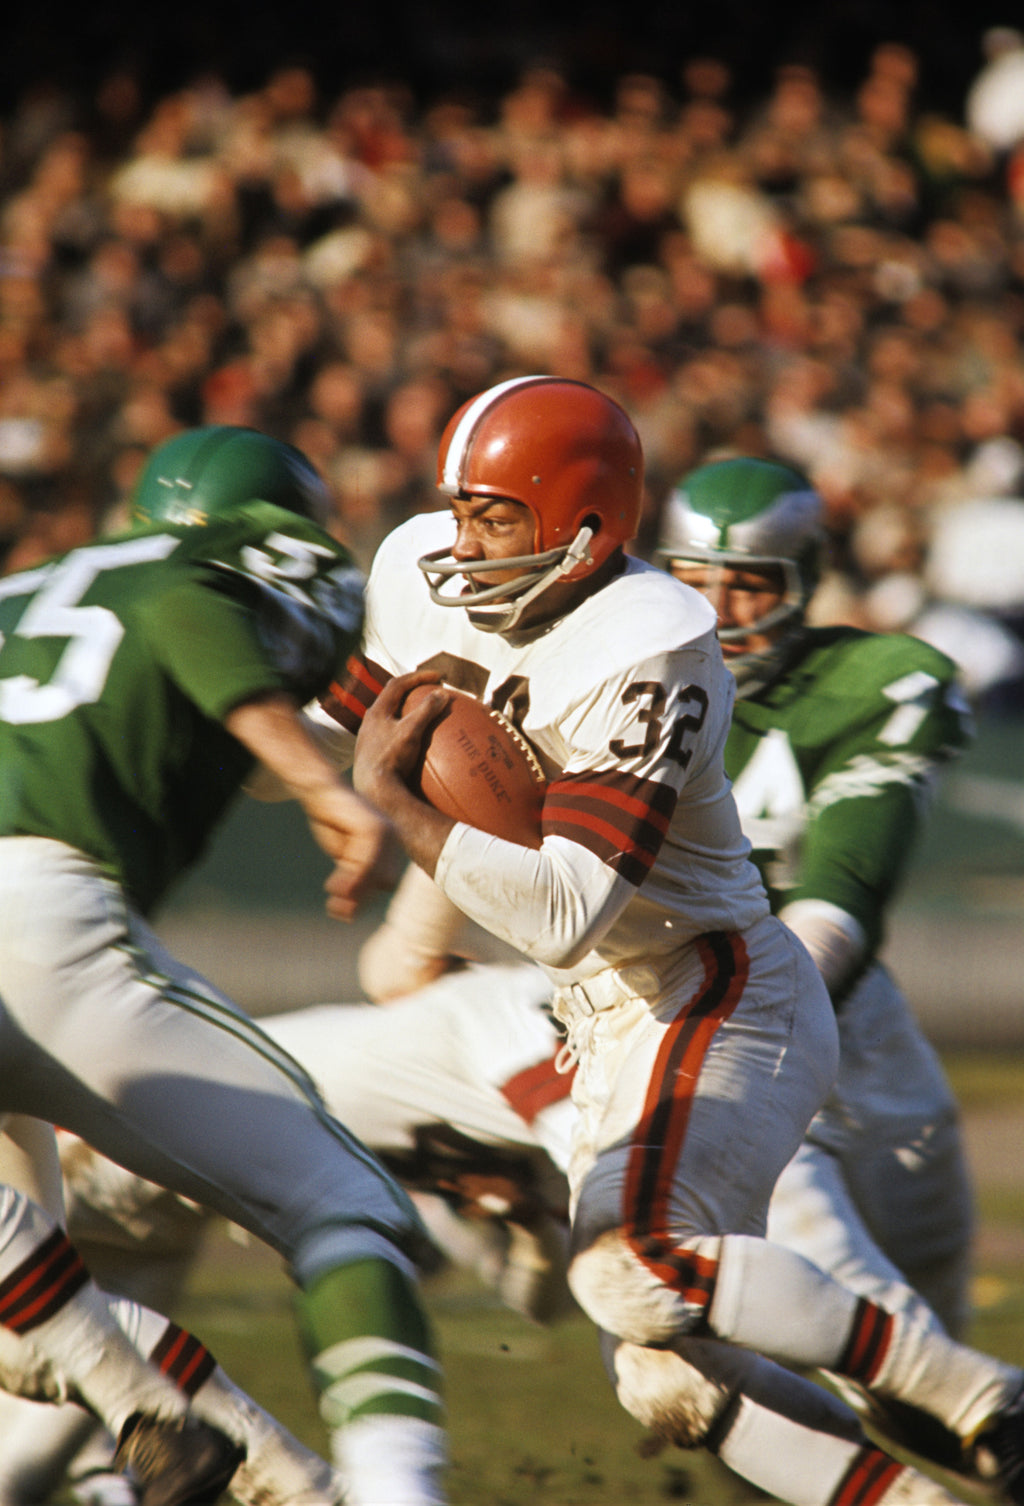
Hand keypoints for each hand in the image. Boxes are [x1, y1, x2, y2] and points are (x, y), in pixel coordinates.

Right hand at [301, 782, 403, 919]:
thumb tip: (350, 914)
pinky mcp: (373, 827)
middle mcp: (395, 839)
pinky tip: (333, 888)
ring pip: (375, 874)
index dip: (365, 899)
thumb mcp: (345, 855)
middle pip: (384, 882)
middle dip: (360, 899)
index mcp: (392, 847)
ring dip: (354, 893)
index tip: (343, 911)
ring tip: (334, 906)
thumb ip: (353, 878)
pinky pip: (365, 861)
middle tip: (336, 911)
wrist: (321, 791)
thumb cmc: (334, 822)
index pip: (385, 883)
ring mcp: (386, 832)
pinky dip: (351, 878)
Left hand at [352, 670, 450, 809]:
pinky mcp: (371, 755)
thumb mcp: (411, 732)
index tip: (437, 676)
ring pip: (389, 718)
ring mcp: (368, 739)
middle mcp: (369, 722)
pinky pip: (389, 736)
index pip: (397, 684)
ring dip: (406, 711)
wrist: (372, 790)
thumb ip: (426, 710)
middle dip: (411, 691)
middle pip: (391, 699)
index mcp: (376, 712)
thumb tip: (442, 693)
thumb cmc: (391, 759)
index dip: (418, 677)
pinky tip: (415, 743)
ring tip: (423, 713)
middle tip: (429, 690)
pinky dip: (404, 731)